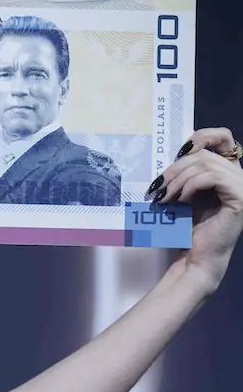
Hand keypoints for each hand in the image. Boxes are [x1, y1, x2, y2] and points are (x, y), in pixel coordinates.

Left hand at [154, 127, 242, 290]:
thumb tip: (176, 152)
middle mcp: (239, 175)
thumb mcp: (184, 190)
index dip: (200, 136)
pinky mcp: (240, 198)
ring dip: (178, 180)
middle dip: (175, 169)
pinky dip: (191, 186)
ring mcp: (242, 186)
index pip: (222, 136)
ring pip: (206, 165)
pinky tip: (181, 200)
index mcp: (227, 170)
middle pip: (205, 153)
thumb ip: (186, 170)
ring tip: (165, 198)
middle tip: (158, 189)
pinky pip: (212, 178)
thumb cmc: (187, 225)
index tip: (178, 153)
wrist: (194, 254)